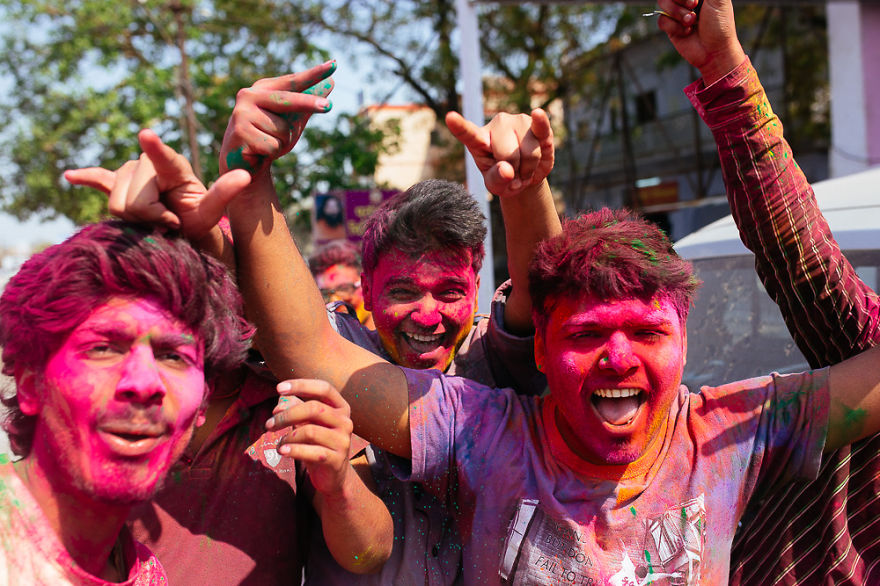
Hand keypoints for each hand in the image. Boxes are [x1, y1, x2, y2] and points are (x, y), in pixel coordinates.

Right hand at [64, 129, 250, 240]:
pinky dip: (87, 177)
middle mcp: (150, 165)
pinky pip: (100, 178)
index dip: (154, 148)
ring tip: (154, 221)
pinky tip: (71, 176)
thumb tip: (245, 176)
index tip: (147, 135)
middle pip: (132, 196)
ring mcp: (133, 175)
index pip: (163, 158)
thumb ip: (225, 193)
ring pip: (115, 201)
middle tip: (168, 224)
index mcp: (175, 168)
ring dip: (133, 219)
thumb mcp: (212, 212)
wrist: (184, 230)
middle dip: (148, 216)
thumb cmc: (199, 222)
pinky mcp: (119, 185)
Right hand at [219, 61, 335, 176]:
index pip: (293, 81)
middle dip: (308, 103)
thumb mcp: (291, 120)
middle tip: (328, 106)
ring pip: (283, 130)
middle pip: (287, 100)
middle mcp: (249, 96)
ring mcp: (242, 114)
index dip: (313, 74)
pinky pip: (273, 145)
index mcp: (263, 89)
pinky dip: (272, 152)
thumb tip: (331, 82)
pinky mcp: (240, 133)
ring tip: (267, 143)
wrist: (243, 162)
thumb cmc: (269, 136)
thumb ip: (308, 102)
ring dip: (282, 142)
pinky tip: (258, 151)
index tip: (334, 65)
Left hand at [266, 378, 354, 497]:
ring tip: (279, 444)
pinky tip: (282, 451)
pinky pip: (312, 452)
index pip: (324, 388)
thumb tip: (279, 405)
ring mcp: (343, 441)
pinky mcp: (337, 460)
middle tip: (269, 424)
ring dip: (287, 437)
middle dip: (287, 415)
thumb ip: (295, 409)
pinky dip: (293, 450)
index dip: (301, 385)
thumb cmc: (318, 443)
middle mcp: (345, 421)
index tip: (279, 388)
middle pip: (314, 408)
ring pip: (310, 431)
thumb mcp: (307, 423)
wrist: (333, 475)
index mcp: (341, 407)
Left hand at [445, 108, 553, 197]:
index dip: (460, 126)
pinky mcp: (537, 124)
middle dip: (515, 170)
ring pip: (528, 152)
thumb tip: (507, 170)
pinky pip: (540, 125)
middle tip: (514, 175)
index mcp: (479, 140)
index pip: (468, 133)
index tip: (450, 117)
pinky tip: (537, 114)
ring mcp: (517, 121)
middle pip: (508, 153)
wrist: (526, 175)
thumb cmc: (504, 178)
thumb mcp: (495, 185)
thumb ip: (496, 179)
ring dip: (529, 167)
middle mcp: (498, 125)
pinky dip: (540, 122)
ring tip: (524, 168)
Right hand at [657, 0, 744, 85]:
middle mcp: (686, 1)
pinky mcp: (670, 29)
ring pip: (662, 3)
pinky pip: (661, 21)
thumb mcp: (719, 0)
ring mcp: (677, 14)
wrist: (714, 53)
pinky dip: (673, 27)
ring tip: (691, 23)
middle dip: (680, 0)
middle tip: (694, 8)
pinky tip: (686, 32)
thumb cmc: (721, 26)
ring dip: (677, 14)